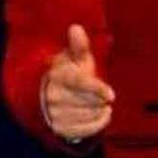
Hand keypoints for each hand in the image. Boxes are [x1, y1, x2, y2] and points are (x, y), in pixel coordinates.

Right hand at [41, 24, 114, 142]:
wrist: (47, 98)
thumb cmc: (68, 76)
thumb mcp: (74, 60)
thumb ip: (78, 47)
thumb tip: (76, 28)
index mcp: (57, 76)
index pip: (78, 82)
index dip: (96, 88)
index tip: (110, 95)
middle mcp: (52, 95)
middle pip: (88, 100)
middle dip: (99, 98)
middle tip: (101, 95)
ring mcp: (54, 113)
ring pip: (90, 114)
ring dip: (100, 110)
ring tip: (99, 104)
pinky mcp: (59, 129)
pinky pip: (87, 129)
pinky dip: (99, 122)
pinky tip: (102, 114)